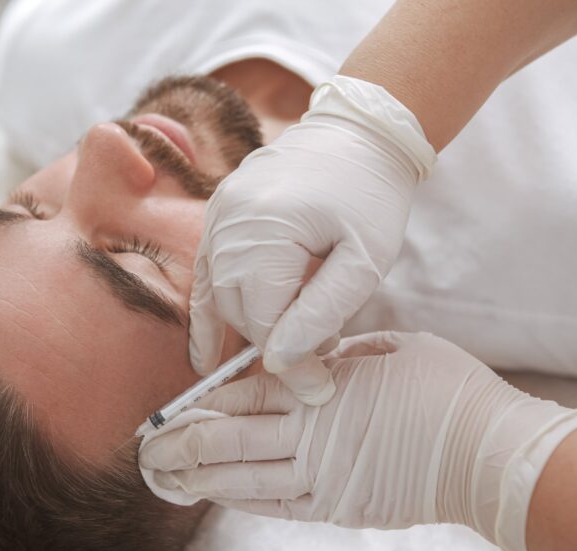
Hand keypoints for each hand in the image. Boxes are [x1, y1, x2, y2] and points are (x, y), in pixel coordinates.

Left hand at [139, 332, 576, 550]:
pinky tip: (215, 497)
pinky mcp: (337, 507)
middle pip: (228, 440)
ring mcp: (320, 476)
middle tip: (147, 447)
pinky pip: (276, 506)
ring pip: (242, 479)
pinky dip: (241, 501)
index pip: (243, 394)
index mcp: (319, 387)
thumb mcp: (387, 346)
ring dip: (198, 478)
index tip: (173, 406)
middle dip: (182, 443)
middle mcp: (309, 434)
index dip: (202, 402)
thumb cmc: (444, 388)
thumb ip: (338, 353)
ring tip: (163, 478)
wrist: (486, 450)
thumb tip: (306, 355)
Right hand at [189, 76, 436, 404]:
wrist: (359, 134)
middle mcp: (230, 221)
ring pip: (219, 296)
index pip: (264, 319)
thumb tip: (280, 362)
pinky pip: (205, 275)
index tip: (317, 390)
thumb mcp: (365, 261)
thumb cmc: (372, 197)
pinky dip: (208, 314)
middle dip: (270, 346)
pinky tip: (206, 356)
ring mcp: (218, 215)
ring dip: (245, 332)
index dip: (288, 361)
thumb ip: (322, 313)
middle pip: (237, 310)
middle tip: (313, 368)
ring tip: (278, 359)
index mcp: (269, 229)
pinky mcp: (219, 215)